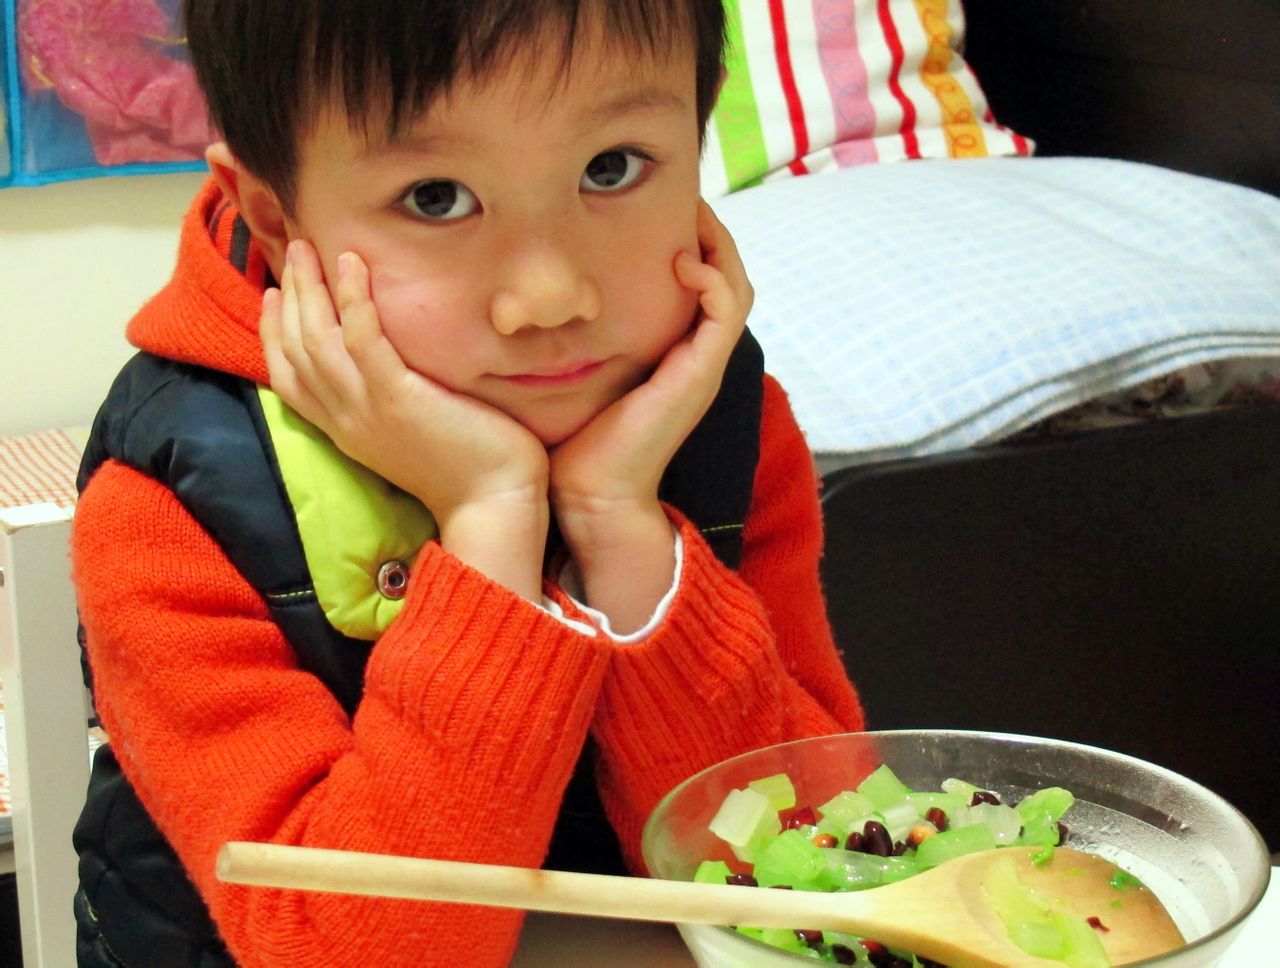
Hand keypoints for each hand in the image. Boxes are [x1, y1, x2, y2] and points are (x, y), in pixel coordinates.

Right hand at [260, 241, 550, 598]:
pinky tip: (352, 264)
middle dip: (289, 294)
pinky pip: (362, 340)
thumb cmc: (470, 468)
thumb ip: (394, 402)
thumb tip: (399, 367)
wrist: (493, 504)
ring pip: (317, 339)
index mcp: (346, 430)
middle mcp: (346, 419)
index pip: (289, 377)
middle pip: (296, 349)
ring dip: (310, 287)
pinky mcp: (397, 398)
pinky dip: (352, 300)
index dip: (274, 332)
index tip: (273, 294)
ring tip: (310, 247)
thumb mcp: (414, 433)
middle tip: (293, 250)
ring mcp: (367, 409)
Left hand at [549, 201, 752, 628]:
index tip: (651, 203)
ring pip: (735, 285)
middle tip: (681, 192)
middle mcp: (692, 353)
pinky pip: (727, 312)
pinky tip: (683, 260)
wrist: (586, 495)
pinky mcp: (700, 374)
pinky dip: (714, 279)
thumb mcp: (565, 369)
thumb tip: (513, 291)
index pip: (695, 280)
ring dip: (719, 244)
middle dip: (708, 229)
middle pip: (725, 274)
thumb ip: (558, 332)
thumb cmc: (569, 438)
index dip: (685, 237)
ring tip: (692, 210)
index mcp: (666, 350)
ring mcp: (701, 364)